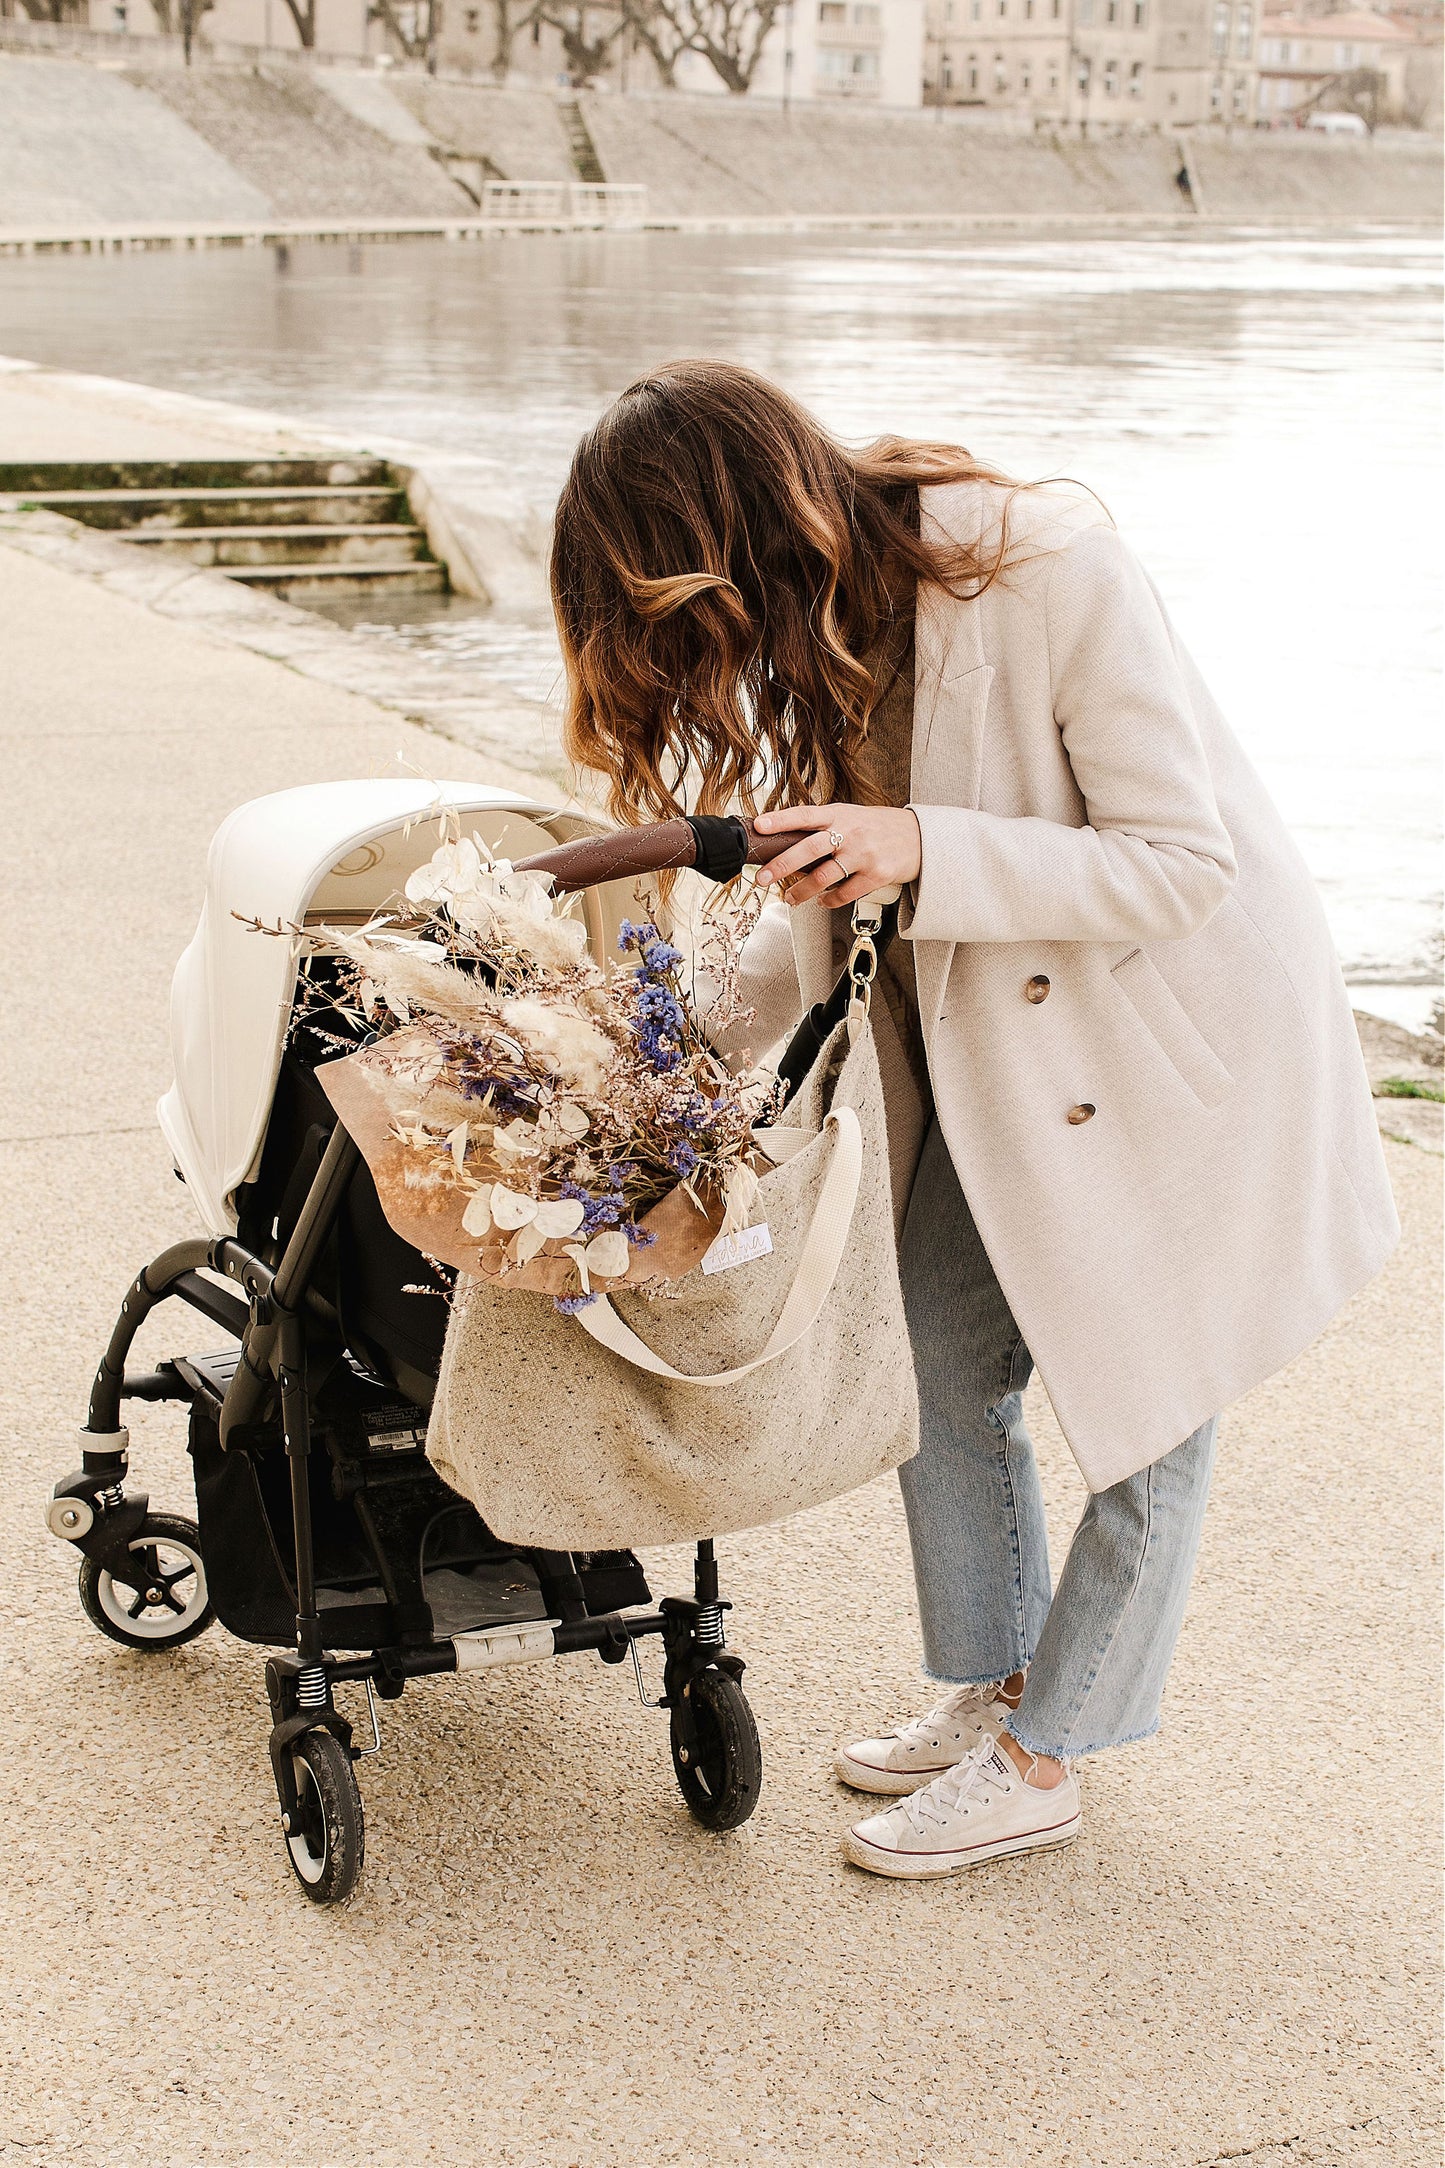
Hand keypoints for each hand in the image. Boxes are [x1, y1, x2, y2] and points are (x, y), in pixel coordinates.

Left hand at [753, 803, 921, 909]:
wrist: (918, 838)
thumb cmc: (877, 827)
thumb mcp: (850, 816)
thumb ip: (823, 825)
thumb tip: (784, 839)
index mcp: (839, 815)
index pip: (804, 814)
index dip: (780, 820)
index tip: (759, 826)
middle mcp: (850, 832)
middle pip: (808, 849)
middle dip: (781, 866)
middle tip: (763, 879)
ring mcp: (863, 854)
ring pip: (823, 877)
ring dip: (802, 891)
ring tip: (789, 898)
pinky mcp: (876, 875)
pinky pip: (845, 894)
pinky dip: (829, 901)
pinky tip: (822, 901)